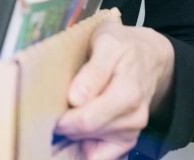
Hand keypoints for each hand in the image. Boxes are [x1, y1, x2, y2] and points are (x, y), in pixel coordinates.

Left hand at [55, 23, 174, 159]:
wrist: (150, 57)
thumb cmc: (124, 47)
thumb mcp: (107, 44)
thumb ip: (93, 71)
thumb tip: (76, 97)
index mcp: (127, 94)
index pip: (86, 119)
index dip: (60, 118)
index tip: (44, 107)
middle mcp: (133, 117)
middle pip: (85, 133)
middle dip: (63, 124)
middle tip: (48, 108)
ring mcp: (132, 130)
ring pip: (90, 146)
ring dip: (72, 134)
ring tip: (64, 112)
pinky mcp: (127, 139)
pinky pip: (101, 155)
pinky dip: (85, 147)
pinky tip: (76, 130)